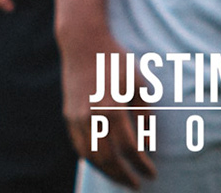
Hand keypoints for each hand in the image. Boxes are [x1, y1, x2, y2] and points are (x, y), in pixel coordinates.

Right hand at [61, 27, 154, 188]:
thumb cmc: (114, 60)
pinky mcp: (68, 115)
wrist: (82, 43)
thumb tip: (147, 144)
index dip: (143, 165)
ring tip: (120, 177)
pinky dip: (92, 159)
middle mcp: (91, 117)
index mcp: (112, 109)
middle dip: (124, 176)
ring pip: (90, 156)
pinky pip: (79, 146)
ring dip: (106, 172)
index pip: (130, 149)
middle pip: (108, 159)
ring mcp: (76, 117)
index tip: (152, 173)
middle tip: (136, 184)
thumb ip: (144, 115)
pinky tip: (103, 163)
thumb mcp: (138, 83)